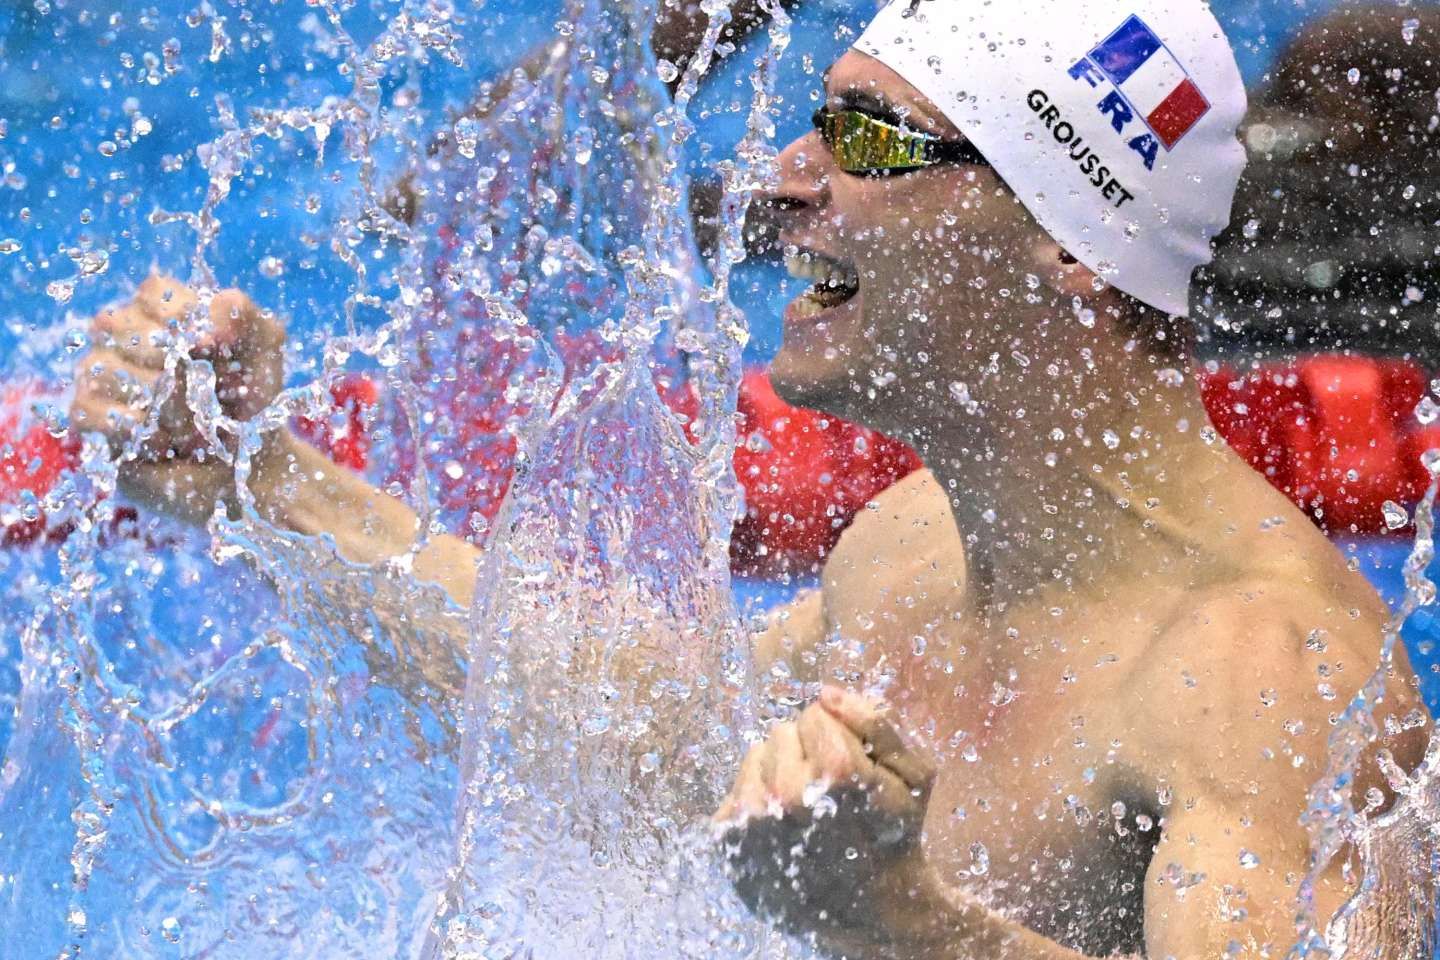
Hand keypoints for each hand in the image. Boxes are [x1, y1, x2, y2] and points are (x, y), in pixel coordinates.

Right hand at [69, 273, 286, 523]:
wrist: (245, 459)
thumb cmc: (248, 396)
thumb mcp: (263, 348)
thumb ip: (244, 316)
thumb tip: (213, 316)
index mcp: (159, 306)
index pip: (154, 293)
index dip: (189, 323)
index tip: (220, 349)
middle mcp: (119, 331)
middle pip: (128, 333)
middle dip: (183, 374)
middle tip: (211, 396)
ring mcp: (97, 370)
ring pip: (109, 373)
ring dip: (166, 409)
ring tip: (196, 427)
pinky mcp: (86, 414)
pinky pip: (90, 412)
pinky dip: (136, 431)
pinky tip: (164, 440)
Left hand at [714, 686, 938, 947]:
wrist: (868, 909)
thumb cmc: (893, 835)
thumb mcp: (913, 776)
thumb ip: (876, 722)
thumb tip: (826, 693)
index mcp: (836, 771)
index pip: (816, 712)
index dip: (837, 735)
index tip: (849, 769)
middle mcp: (787, 792)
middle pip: (782, 731)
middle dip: (805, 752)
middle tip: (827, 793)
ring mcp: (754, 817)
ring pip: (756, 754)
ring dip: (778, 772)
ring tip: (805, 810)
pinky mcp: (728, 837)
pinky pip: (736, 789)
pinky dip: (757, 800)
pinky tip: (781, 828)